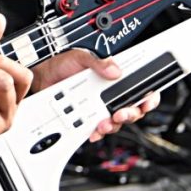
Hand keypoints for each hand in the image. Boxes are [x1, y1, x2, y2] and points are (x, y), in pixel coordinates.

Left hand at [32, 49, 159, 141]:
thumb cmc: (63, 64)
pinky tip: (93, 131)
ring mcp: (99, 107)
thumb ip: (98, 62)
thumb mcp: (81, 57)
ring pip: (115, 122)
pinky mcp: (86, 117)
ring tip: (103, 124)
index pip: (141, 89)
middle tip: (120, 114)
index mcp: (115, 78)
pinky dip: (97, 132)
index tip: (147, 103)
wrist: (42, 75)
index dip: (149, 97)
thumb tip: (114, 70)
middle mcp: (110, 94)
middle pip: (132, 110)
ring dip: (113, 125)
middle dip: (130, 114)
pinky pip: (96, 129)